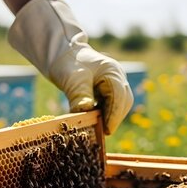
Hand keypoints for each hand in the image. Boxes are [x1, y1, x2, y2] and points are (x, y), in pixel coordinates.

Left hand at [8, 0, 132, 133]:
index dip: (114, 115)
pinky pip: (112, 104)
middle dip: (114, 117)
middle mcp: (118, 76)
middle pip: (123, 101)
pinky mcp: (109, 89)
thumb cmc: (68, 64)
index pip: (119, 96)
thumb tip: (85, 112)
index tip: (106, 130)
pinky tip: (95, 119)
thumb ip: (79, 95)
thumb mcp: (72, 79)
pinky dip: (105, 113)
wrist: (63, 55)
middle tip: (102, 132)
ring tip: (98, 127)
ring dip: (110, 116)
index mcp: (112, 71)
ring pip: (120, 104)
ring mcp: (115, 82)